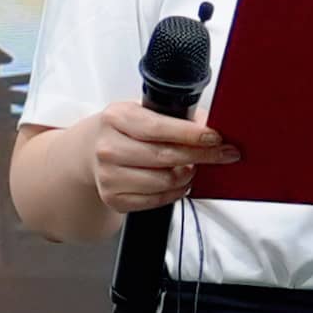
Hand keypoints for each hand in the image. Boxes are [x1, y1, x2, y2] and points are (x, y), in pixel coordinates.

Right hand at [78, 101, 234, 215]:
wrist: (89, 151)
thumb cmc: (123, 130)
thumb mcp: (143, 111)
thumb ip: (176, 116)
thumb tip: (210, 125)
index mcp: (116, 117)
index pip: (159, 128)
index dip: (192, 135)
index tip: (215, 137)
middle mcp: (108, 147)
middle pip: (165, 157)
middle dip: (201, 155)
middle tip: (222, 154)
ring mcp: (108, 175)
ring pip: (163, 181)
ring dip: (187, 176)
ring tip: (192, 167)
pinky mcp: (114, 198)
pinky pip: (156, 200)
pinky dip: (175, 192)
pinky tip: (178, 182)